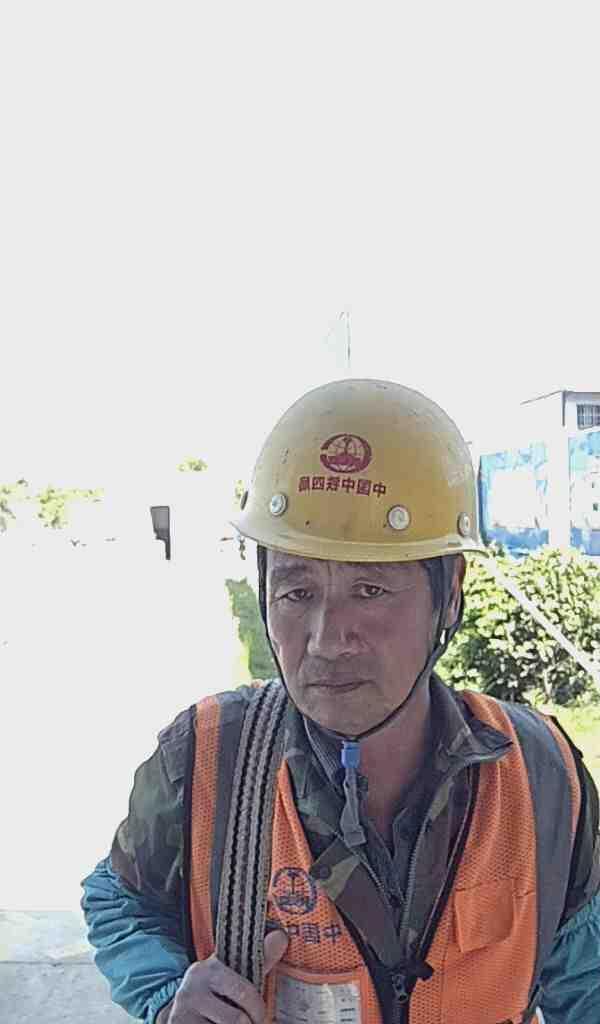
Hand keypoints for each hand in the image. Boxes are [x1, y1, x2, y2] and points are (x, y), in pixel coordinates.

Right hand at [160, 930, 288, 1022]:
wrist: (180, 1013)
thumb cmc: (215, 994)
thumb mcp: (233, 975)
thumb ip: (259, 959)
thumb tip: (281, 936)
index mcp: (208, 969)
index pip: (245, 992)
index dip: (257, 1009)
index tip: (259, 1015)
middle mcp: (192, 989)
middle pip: (238, 1019)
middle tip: (250, 1022)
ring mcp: (183, 1012)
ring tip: (228, 1023)